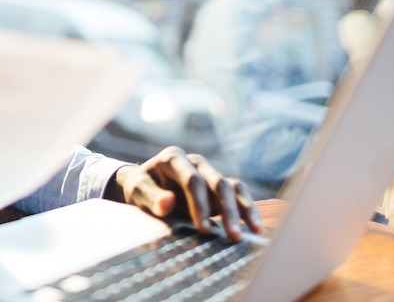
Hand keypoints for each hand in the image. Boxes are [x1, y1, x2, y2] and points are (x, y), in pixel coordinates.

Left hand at [105, 146, 263, 240]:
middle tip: (233, 235)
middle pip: (217, 182)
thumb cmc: (140, 187)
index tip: (203, 229)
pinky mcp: (217, 187)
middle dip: (227, 210)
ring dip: (243, 209)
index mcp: (173, 158)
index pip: (192, 181)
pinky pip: (237, 194)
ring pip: (232, 187)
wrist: (144, 186)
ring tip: (254, 230)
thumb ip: (150, 197)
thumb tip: (167, 203)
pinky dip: (247, 208)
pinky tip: (256, 226)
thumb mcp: (137, 191)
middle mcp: (195, 162)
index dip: (199, 204)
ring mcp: (208, 173)